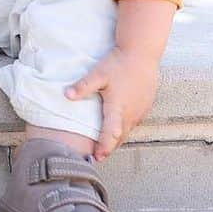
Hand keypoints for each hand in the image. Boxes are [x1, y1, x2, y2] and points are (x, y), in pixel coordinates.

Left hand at [66, 46, 159, 160]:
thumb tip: (66, 96)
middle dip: (109, 147)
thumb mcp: (98, 74)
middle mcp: (131, 114)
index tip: (96, 157)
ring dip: (117, 139)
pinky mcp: (145, 106)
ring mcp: (140, 111)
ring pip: (128, 131)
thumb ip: (83, 86)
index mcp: (118, 108)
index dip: (104, 148)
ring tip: (106, 145)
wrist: (142, 54)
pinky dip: (124, 129)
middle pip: (120, 137)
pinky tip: (118, 128)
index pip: (111, 134)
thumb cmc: (119, 64)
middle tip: (97, 157)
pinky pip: (134, 123)